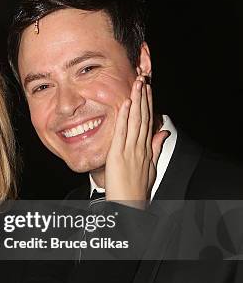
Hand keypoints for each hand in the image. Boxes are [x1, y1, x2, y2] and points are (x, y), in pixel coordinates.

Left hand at [105, 76, 169, 208]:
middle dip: (144, 97)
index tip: (149, 89)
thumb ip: (156, 148)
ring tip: (137, 84)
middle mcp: (140, 147)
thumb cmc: (137, 188)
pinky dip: (123, 118)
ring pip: (135, 121)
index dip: (149, 103)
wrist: (130, 204)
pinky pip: (121, 133)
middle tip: (143, 79)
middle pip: (144, 117)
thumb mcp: (151, 166)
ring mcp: (130, 150)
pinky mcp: (118, 155)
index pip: (149, 121)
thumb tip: (163, 132)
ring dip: (136, 101)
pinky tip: (124, 104)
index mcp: (146, 148)